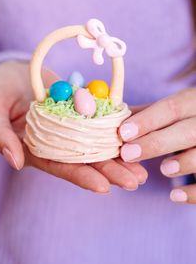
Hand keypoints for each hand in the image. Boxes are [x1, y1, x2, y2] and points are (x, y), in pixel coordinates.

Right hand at [0, 61, 146, 192]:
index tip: (103, 187)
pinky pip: (100, 118)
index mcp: (34, 148)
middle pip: (84, 158)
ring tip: (143, 166)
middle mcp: (56, 141)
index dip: (80, 176)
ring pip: (97, 142)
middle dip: (109, 170)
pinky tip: (137, 131)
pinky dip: (118, 124)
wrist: (11, 73)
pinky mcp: (80, 109)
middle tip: (136, 180)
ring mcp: (70, 125)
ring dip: (119, 153)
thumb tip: (15, 162)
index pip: (58, 165)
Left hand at [119, 88, 195, 203]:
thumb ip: (144, 114)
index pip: (171, 108)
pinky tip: (175, 197)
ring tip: (163, 169)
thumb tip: (111, 118)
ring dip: (184, 163)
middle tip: (128, 155)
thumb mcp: (170, 110)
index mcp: (192, 102)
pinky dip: (194, 192)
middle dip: (157, 143)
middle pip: (187, 131)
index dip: (147, 121)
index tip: (123, 133)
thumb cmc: (185, 118)